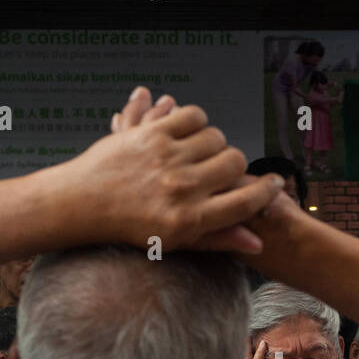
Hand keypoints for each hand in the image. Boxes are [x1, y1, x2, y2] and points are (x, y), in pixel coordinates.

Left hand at [58, 87, 283, 253]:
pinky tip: (187, 132)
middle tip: (222, 168)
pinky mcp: (152, 134)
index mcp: (190, 220)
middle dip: (234, 165)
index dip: (265, 191)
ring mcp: (166, 159)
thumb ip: (217, 239)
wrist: (84, 203)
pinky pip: (191, 115)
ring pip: (215, 137)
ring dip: (211, 142)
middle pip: (234, 163)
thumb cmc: (130, 225)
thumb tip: (257, 242)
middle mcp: (181, 190)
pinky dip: (193, 120)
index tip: (274, 184)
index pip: (245, 202)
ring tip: (199, 152)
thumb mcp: (175, 241)